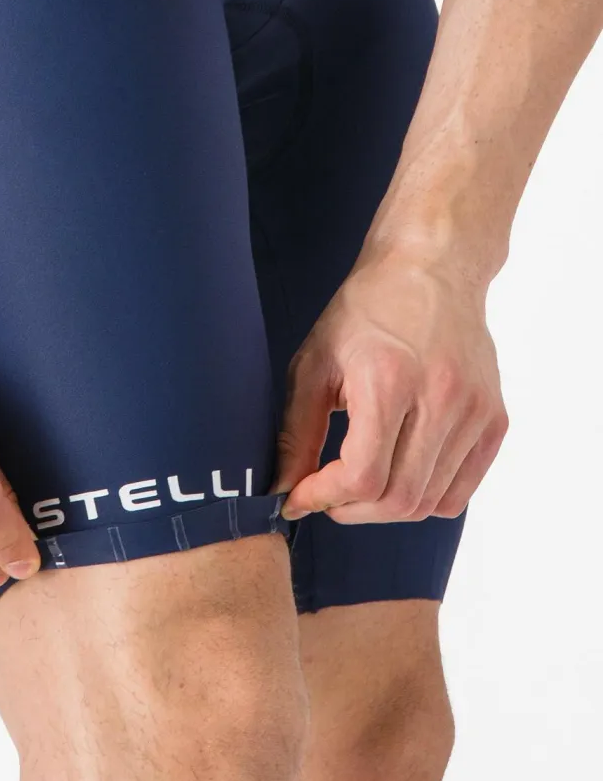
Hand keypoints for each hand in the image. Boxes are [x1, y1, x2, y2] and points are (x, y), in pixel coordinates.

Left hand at [273, 247, 508, 522]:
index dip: (324, 498)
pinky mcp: (494, 420)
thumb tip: (285, 489)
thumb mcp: (314, 363)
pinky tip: (396, 476)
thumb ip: (297, 432)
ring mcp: (475, 412)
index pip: (363, 476)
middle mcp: (441, 399)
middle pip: (398, 498)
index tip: (299, 497)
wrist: (432, 268)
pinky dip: (423, 500)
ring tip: (356, 487)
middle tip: (325, 497)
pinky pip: (460, 492)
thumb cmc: (366, 311)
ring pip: (429, 503)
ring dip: (384, 509)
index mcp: (389, 381)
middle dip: (350, 511)